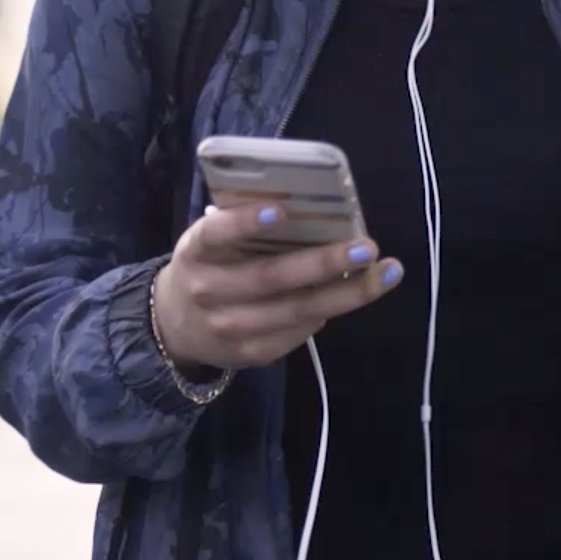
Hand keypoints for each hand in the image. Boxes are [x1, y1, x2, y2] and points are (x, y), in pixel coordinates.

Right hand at [151, 194, 403, 371]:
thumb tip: (311, 205)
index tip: (282, 210)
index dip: (245, 222)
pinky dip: (331, 310)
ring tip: (385, 273)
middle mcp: (209, 292)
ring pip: (296, 311)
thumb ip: (245, 226)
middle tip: (366, 247)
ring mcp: (230, 328)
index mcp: (197, 252)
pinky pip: (300, 332)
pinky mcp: (252, 354)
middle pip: (270, 278)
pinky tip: (357, 293)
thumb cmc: (209, 265)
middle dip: (323, 263)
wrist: (175, 327)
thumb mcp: (211, 241)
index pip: (216, 234)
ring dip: (347, 293)